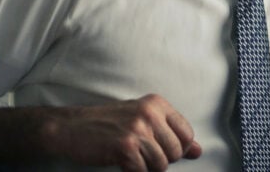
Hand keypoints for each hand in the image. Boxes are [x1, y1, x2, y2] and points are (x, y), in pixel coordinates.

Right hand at [44, 93, 201, 170]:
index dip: (178, 149)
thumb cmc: (108, 124)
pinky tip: (122, 162)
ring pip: (161, 164)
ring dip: (146, 167)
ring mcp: (138, 129)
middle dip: (161, 160)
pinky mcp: (125, 147)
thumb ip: (172, 134)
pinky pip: (143, 171)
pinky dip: (133, 171)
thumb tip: (198, 151)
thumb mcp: (143, 121)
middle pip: (176, 152)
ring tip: (131, 157)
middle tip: (141, 154)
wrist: (71, 127)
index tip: (161, 149)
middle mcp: (150, 113)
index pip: (187, 134)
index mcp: (157, 104)